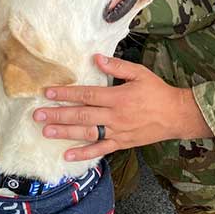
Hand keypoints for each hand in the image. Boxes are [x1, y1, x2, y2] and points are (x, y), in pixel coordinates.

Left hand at [32, 55, 212, 161]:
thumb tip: (95, 58)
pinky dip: (84, 154)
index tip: (47, 92)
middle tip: (38, 115)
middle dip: (58, 114)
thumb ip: (117, 66)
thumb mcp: (140, 73)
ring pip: (87, 133)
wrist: (176, 116)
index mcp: (118, 97)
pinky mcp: (121, 143)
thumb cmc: (158, 92)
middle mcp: (115, 116)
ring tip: (46, 131)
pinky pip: (100, 150)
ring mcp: (118, 131)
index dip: (66, 93)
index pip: (87, 94)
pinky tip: (67, 155)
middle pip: (82, 115)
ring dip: (65, 132)